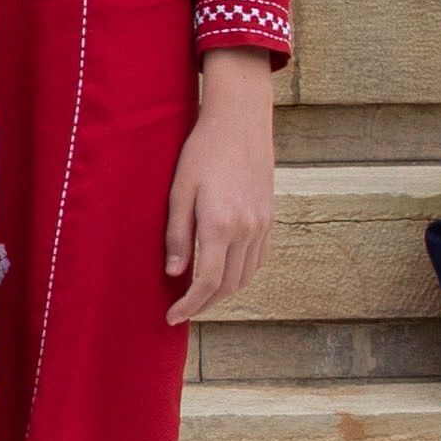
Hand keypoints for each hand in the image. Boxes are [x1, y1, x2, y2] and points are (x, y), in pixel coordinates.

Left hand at [164, 47, 275, 323]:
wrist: (241, 122)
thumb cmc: (201, 152)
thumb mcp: (178, 190)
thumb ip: (176, 234)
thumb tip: (174, 273)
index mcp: (220, 225)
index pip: (206, 282)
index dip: (188, 305)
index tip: (171, 317)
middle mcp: (246, 231)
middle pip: (227, 286)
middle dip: (203, 305)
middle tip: (181, 311)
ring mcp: (261, 226)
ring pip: (244, 277)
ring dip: (222, 293)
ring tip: (198, 297)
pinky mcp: (269, 219)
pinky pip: (256, 261)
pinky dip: (239, 275)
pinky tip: (222, 274)